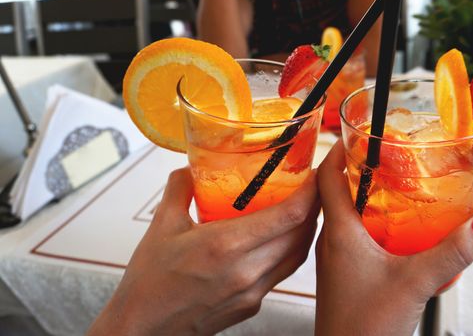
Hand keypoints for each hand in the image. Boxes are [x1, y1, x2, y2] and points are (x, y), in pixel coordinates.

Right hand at [88, 168, 319, 335]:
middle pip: (301, 234)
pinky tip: (280, 240)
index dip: (310, 193)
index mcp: (226, 245)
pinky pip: (282, 273)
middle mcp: (247, 270)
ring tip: (302, 210)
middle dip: (313, 207)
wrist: (143, 328)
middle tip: (311, 187)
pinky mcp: (252, 305)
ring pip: (297, 255)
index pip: (289, 216)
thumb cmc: (149, 281)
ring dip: (305, 230)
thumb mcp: (161, 226)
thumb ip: (180, 189)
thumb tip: (191, 168)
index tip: (314, 175)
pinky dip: (290, 251)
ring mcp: (253, 291)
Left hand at [315, 142, 472, 335]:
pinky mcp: (344, 271)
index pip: (326, 176)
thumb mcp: (415, 283)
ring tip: (391, 183)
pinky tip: (391, 227)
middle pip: (335, 189)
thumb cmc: (364, 328)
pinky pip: (351, 233)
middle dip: (357, 168)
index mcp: (339, 232)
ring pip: (344, 212)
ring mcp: (335, 256)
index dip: (338, 149)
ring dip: (363, 193)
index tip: (357, 132)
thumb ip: (450, 253)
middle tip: (384, 154)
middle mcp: (331, 239)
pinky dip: (368, 219)